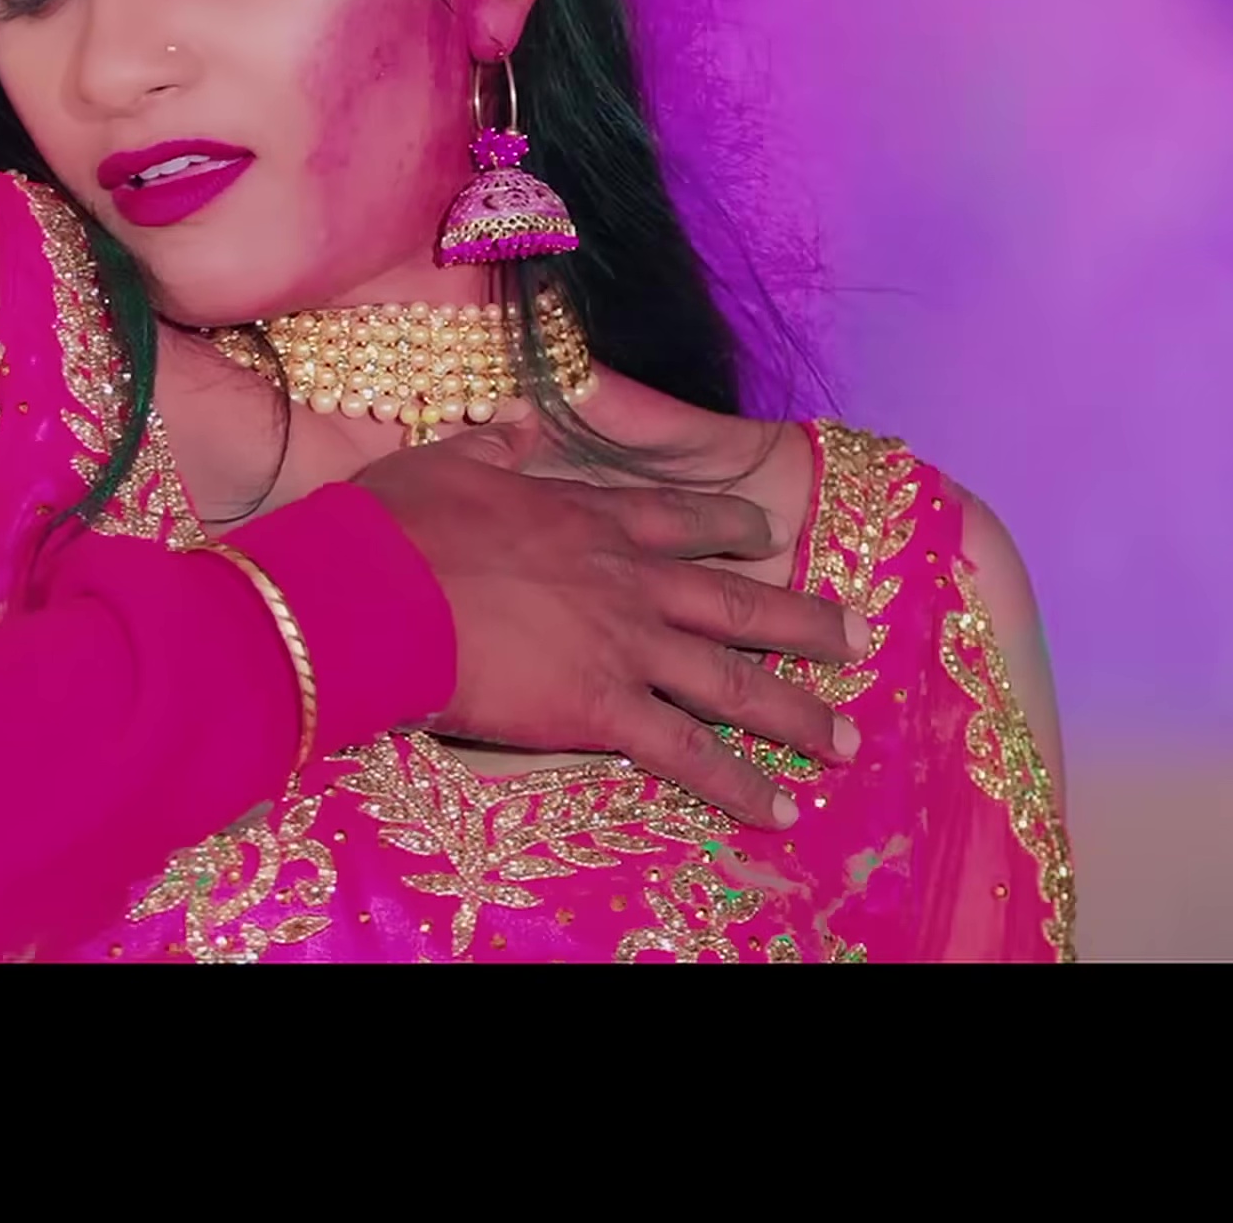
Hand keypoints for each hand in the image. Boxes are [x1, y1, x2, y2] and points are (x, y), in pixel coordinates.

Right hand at [348, 422, 866, 828]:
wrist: (376, 589)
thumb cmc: (397, 526)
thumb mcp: (449, 461)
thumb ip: (494, 448)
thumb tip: (511, 424)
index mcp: (590, 517)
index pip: (681, 520)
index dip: (731, 527)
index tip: (766, 529)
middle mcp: (629, 580)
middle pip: (738, 602)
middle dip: (803, 622)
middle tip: (855, 638)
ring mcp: (626, 645)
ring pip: (736, 682)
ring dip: (798, 713)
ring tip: (846, 740)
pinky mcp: (606, 710)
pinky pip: (689, 754)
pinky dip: (741, 785)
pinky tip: (780, 809)